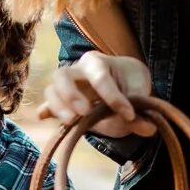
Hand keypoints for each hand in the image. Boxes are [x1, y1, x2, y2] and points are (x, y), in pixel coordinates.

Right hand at [35, 52, 156, 137]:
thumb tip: (147, 128)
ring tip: (71, 122)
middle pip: (62, 76)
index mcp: (97, 62)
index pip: (100, 77)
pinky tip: (42, 117)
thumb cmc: (130, 82)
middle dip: (71, 95)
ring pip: (51, 90)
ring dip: (58, 107)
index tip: (130, 114)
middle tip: (85, 112)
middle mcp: (76, 71)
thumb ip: (143, 110)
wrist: (124, 84)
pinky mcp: (63, 104)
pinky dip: (46, 112)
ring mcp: (66, 87)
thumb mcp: (140, 92)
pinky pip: (48, 106)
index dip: (114, 97)